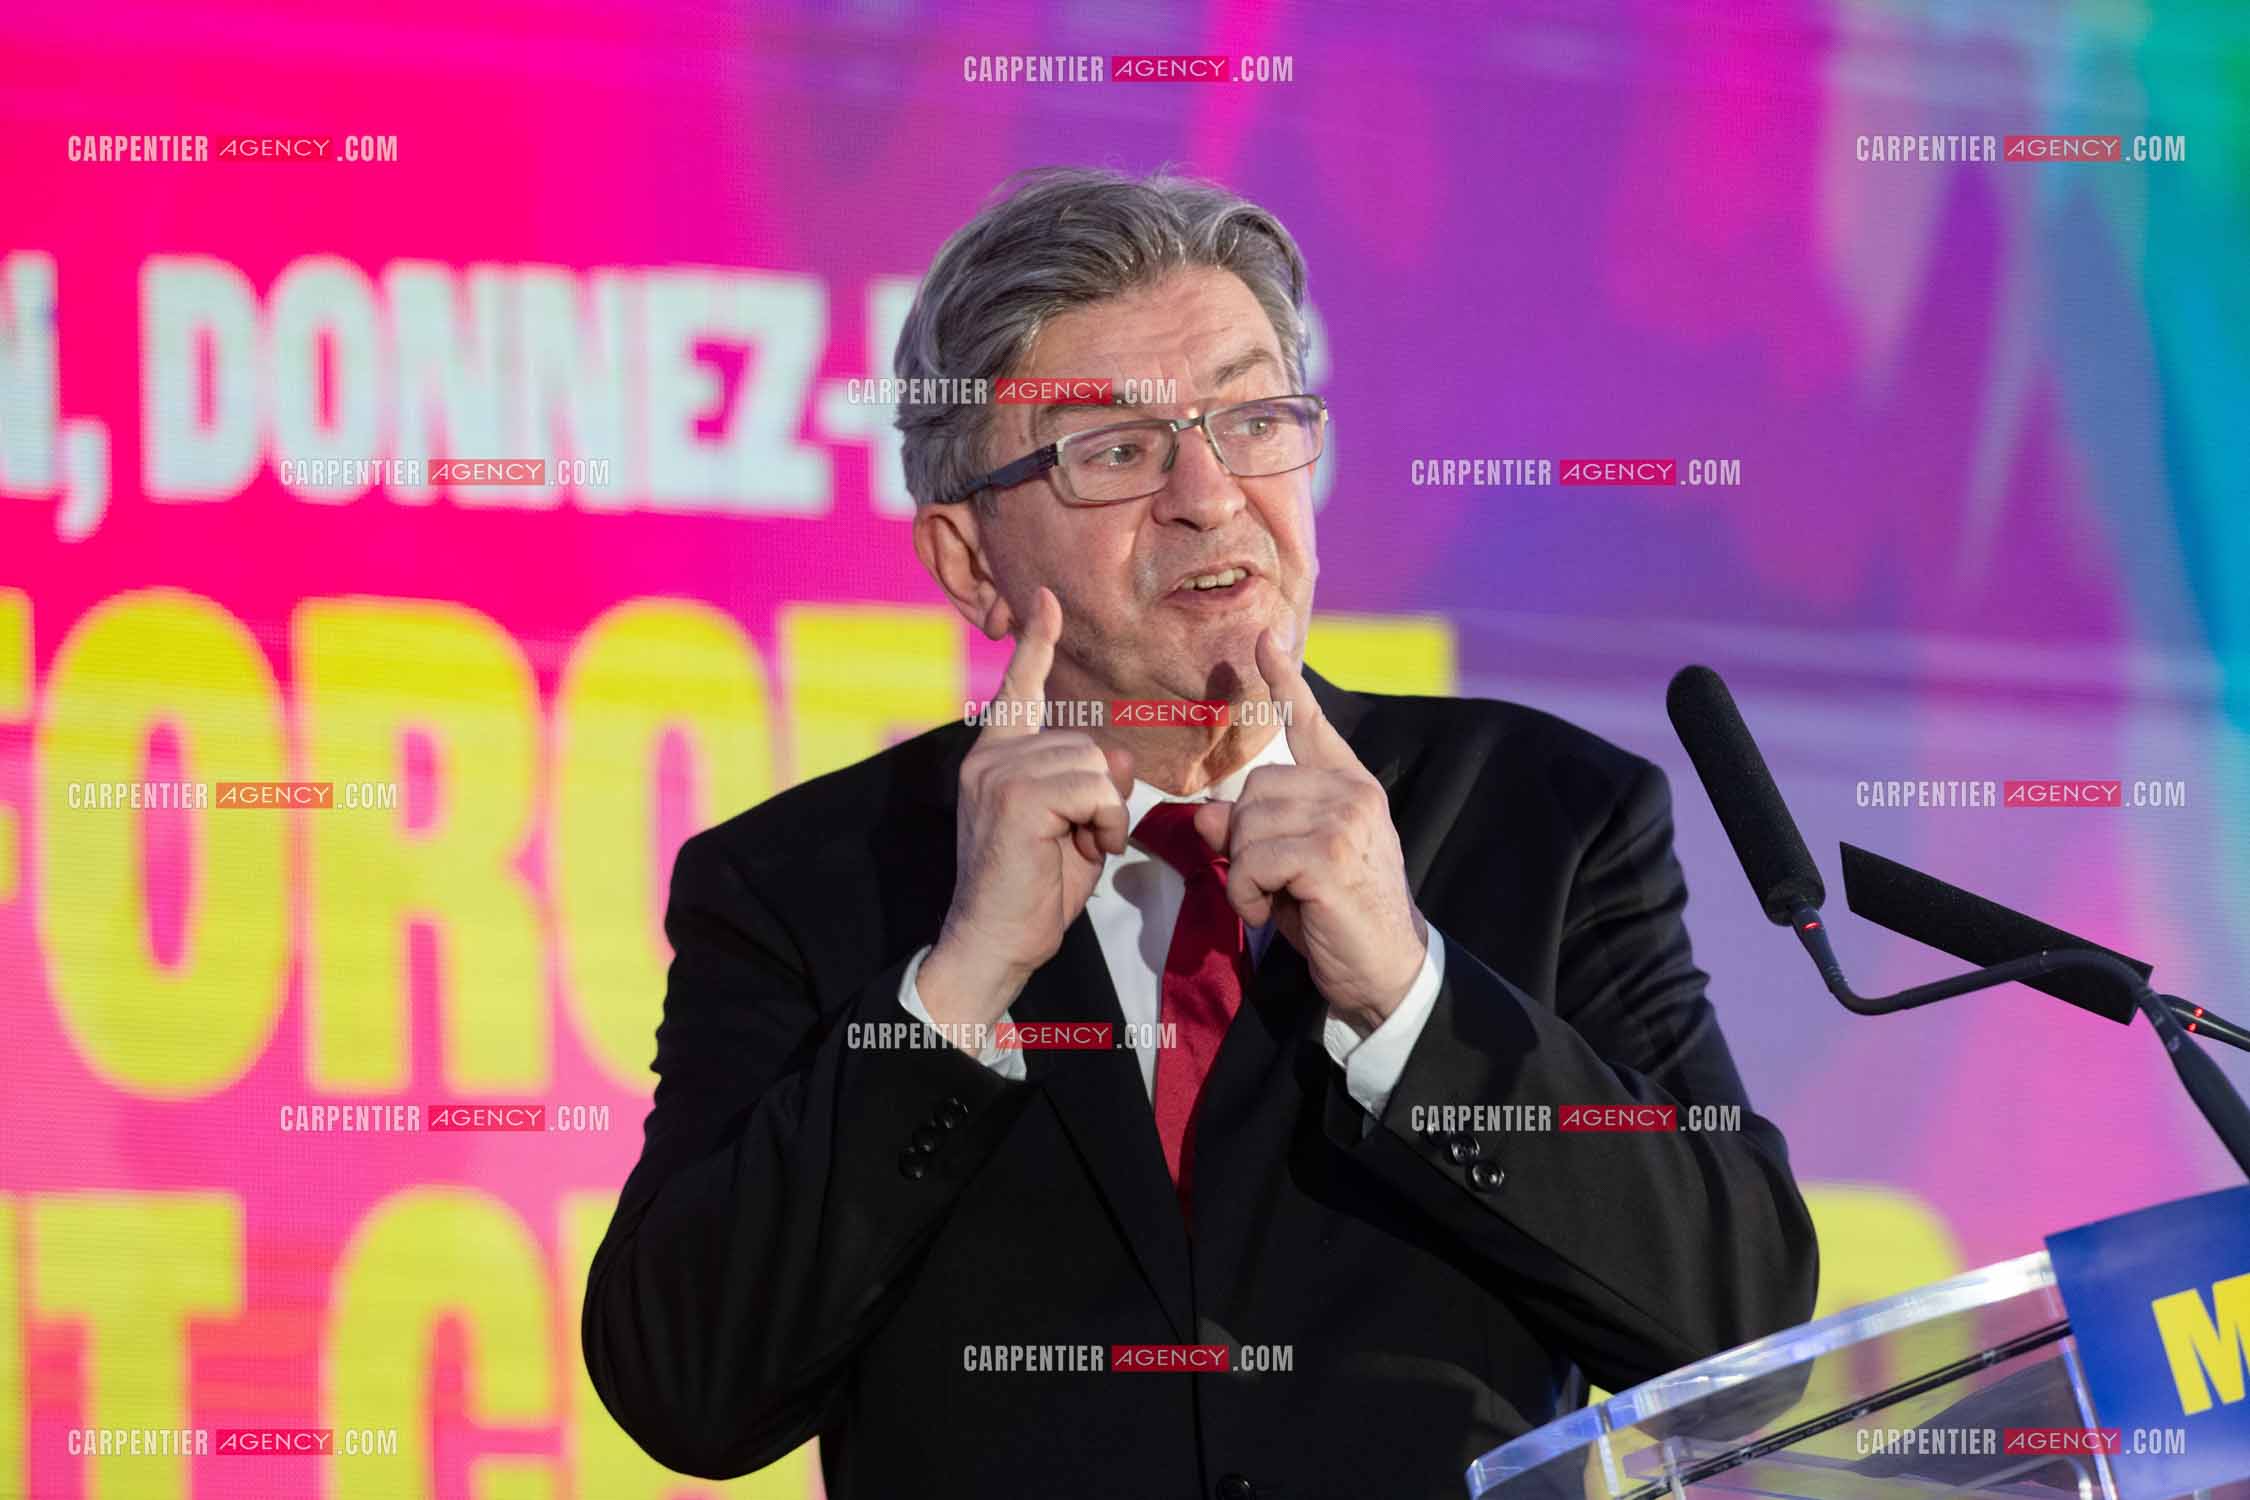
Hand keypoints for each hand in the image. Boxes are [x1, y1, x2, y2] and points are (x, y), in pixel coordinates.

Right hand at [919, 587, 1133, 1031]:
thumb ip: (1088, 781)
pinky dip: (1106, 822)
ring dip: (1107, 813)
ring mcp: (998, 772)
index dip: (1036, 644)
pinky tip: (1085, 848)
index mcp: (997, 757)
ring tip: (1081, 846)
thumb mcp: (1071, 824)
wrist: (996, 943)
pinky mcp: (1015, 794)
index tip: (1046, 601)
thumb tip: (1116, 756)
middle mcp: (991, 756)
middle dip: (1106, 795)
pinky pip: (1094, 787)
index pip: (1019, 688)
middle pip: (1089, 742)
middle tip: (1082, 839)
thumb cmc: (1035, 891)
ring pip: (1096, 764)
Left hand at [1192, 624, 1426, 1034]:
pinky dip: (1248, 895)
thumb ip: (1253, 830)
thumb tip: (1205, 813)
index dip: (1286, 681)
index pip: (1311, 725)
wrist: (1387, 969)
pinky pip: (1251, 861)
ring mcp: (1343, 820)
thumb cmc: (1336, 916)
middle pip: (1253, 790)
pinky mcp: (1328, 855)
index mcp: (1347, 785)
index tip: (1265, 638)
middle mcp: (1350, 792)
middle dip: (1244, 842)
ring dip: (1244, 875)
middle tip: (1270, 883)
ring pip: (1247, 827)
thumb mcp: (1288, 867)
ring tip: (1276, 900)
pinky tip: (1275, 912)